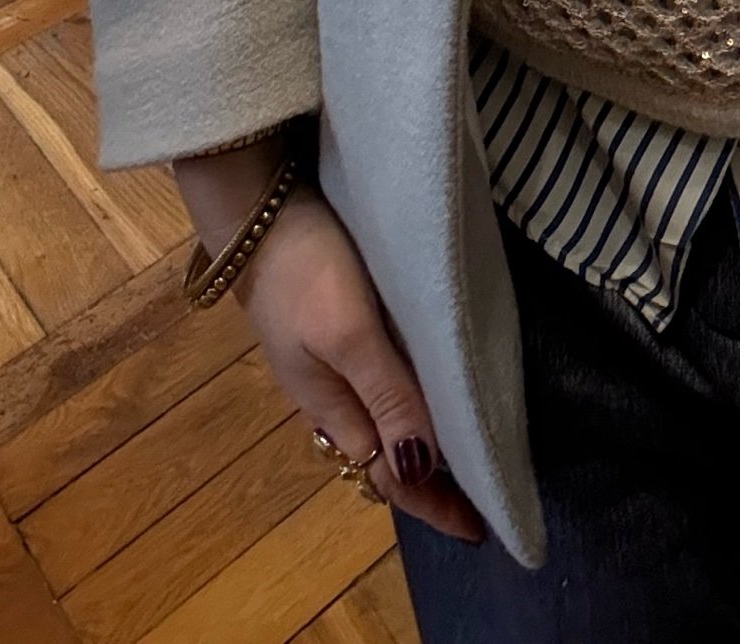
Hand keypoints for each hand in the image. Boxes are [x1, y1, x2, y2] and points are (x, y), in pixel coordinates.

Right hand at [174, 146, 484, 545]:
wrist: (256, 209)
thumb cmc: (306, 270)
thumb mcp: (349, 333)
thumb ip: (386, 394)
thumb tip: (420, 470)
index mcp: (333, 408)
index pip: (389, 476)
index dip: (433, 504)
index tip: (479, 530)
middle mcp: (331, 395)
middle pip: (385, 455)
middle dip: (429, 481)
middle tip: (482, 491)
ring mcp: (328, 361)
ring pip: (381, 421)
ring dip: (420, 441)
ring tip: (465, 446)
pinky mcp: (333, 326)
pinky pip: (377, 384)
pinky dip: (408, 399)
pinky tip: (428, 384)